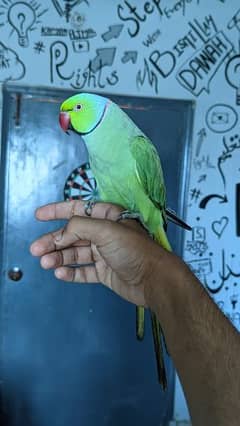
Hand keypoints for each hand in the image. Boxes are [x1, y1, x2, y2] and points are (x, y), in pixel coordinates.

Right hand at [30, 201, 169, 306]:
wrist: (154, 280)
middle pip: (73, 234)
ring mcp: (104, 254)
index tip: (38, 215)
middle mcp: (105, 234)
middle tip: (35, 250)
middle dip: (53, 241)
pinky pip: (83, 271)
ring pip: (75, 253)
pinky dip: (71, 272)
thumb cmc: (133, 250)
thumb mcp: (106, 230)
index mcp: (107, 217)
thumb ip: (79, 227)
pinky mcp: (105, 273)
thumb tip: (60, 234)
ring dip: (59, 257)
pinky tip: (60, 274)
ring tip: (45, 263)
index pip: (78, 210)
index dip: (57, 211)